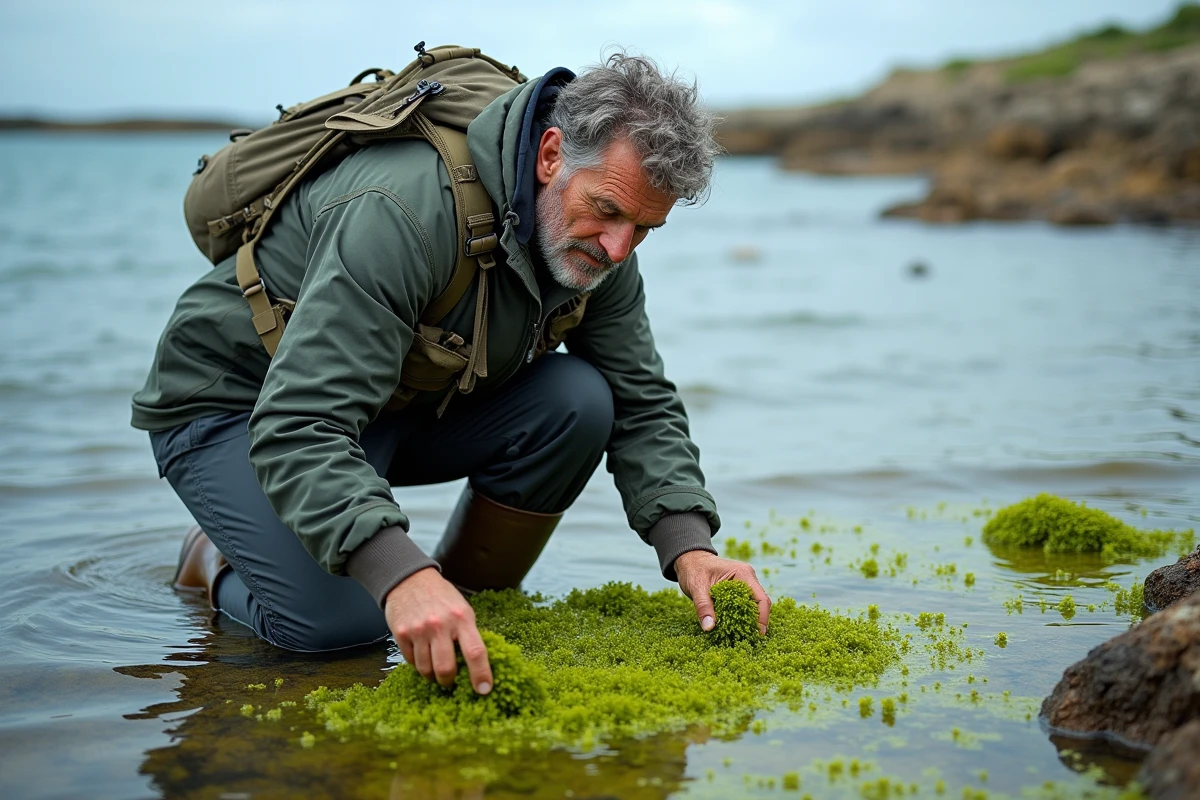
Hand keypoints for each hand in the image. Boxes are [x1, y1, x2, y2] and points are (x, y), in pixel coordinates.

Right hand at [384, 567, 492, 693]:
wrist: (410, 579)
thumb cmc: (442, 597)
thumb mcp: (462, 609)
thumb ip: (468, 634)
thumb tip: (476, 664)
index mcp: (462, 619)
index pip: (475, 652)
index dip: (481, 674)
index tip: (484, 690)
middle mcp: (440, 625)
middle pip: (446, 669)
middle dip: (449, 681)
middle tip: (450, 681)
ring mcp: (419, 630)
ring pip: (426, 669)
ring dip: (432, 675)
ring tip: (434, 669)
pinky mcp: (401, 634)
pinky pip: (411, 661)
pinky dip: (418, 664)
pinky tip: (421, 654)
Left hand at [674, 550, 771, 634]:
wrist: (689, 560)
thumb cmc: (694, 570)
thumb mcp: (696, 588)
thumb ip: (703, 607)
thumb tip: (709, 627)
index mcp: (742, 573)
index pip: (761, 598)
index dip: (762, 618)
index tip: (758, 634)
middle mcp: (748, 578)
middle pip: (761, 603)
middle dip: (757, 621)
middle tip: (751, 639)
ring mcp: (745, 583)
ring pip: (754, 605)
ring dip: (750, 620)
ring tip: (744, 637)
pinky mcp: (738, 590)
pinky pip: (745, 605)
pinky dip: (742, 616)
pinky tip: (736, 628)